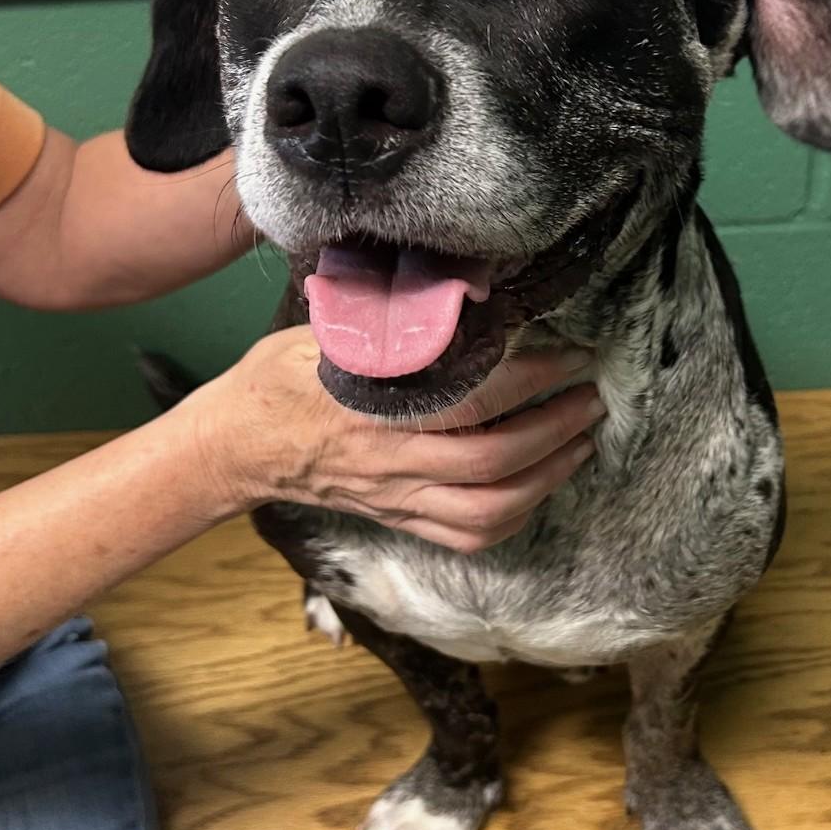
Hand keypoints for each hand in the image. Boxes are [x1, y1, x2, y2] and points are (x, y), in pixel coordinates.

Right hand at [188, 327, 603, 552]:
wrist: (238, 447)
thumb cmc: (279, 379)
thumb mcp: (326, 333)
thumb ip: (388, 324)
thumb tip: (456, 292)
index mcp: (373, 406)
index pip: (472, 397)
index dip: (532, 377)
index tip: (571, 354)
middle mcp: (390, 459)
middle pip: (493, 460)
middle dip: (555, 430)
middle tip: (592, 399)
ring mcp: (396, 498)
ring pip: (488, 509)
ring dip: (546, 478)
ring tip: (581, 443)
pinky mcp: (397, 519)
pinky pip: (466, 536)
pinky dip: (513, 516)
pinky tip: (538, 487)